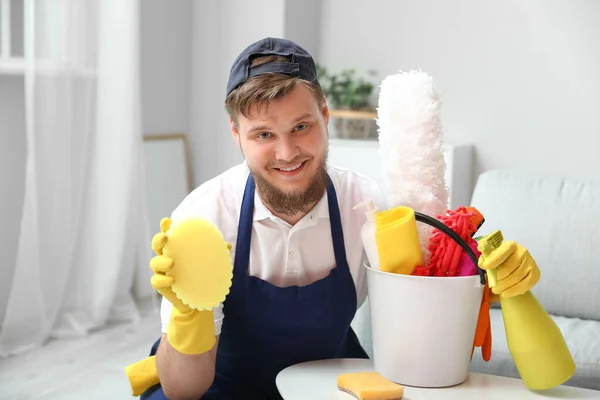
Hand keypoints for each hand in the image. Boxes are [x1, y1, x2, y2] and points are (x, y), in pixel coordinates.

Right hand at [149, 217, 215, 354]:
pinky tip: (172, 280)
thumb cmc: (203, 274)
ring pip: (154, 263)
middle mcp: (167, 257)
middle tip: (165, 237)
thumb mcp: (211, 263)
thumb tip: (227, 245)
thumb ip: (217, 254)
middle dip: (158, 239)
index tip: (168, 221)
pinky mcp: (162, 286)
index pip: (170, 234)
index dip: (166, 227)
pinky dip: (162, 280)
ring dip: (160, 261)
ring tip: (171, 262)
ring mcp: (163, 272)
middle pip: (157, 245)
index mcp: (178, 249)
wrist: (200, 298)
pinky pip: (156, 281)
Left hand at [478, 240, 539, 298]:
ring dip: (504, 286)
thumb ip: (485, 259)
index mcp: (510, 245)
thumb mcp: (491, 257)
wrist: (514, 266)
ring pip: (516, 278)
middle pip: (508, 268)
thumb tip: (483, 263)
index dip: (494, 259)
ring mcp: (531, 262)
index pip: (504, 250)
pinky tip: (505, 294)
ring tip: (496, 290)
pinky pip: (526, 285)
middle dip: (497, 278)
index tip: (485, 266)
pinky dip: (514, 291)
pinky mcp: (536, 273)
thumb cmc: (500, 261)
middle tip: (491, 285)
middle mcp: (522, 252)